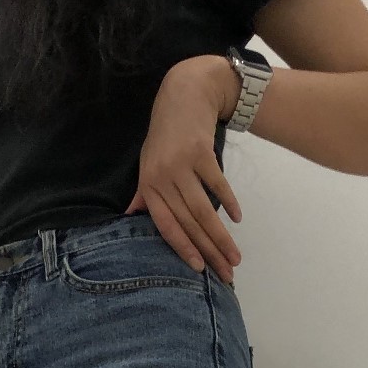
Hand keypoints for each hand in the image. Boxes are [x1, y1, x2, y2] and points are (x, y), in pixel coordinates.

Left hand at [123, 56, 242, 282]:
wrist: (182, 94)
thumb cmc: (164, 134)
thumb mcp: (148, 163)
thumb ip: (143, 193)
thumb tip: (129, 217)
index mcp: (150, 186)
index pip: (166, 226)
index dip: (183, 249)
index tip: (198, 270)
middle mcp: (163, 178)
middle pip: (188, 223)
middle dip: (209, 251)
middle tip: (226, 273)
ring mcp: (182, 165)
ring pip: (204, 210)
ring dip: (221, 236)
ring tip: (235, 256)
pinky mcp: (201, 153)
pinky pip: (217, 184)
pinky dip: (229, 202)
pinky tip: (238, 219)